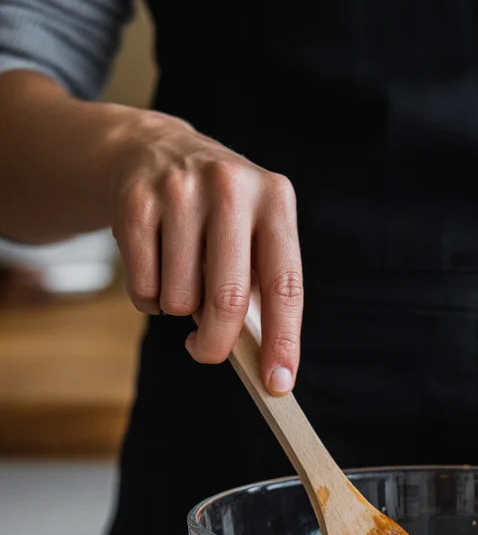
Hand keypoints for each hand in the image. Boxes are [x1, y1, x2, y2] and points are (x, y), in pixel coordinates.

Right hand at [108, 113, 301, 393]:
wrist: (154, 151)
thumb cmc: (219, 217)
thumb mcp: (253, 236)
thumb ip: (262, 294)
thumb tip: (262, 364)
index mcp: (275, 199)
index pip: (286, 285)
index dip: (283, 341)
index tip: (278, 383)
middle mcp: (231, 188)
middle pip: (228, 300)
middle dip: (217, 344)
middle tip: (207, 353)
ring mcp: (180, 191)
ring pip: (181, 299)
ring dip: (179, 312)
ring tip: (182, 283)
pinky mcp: (135, 203)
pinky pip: (143, 288)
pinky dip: (149, 301)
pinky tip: (156, 272)